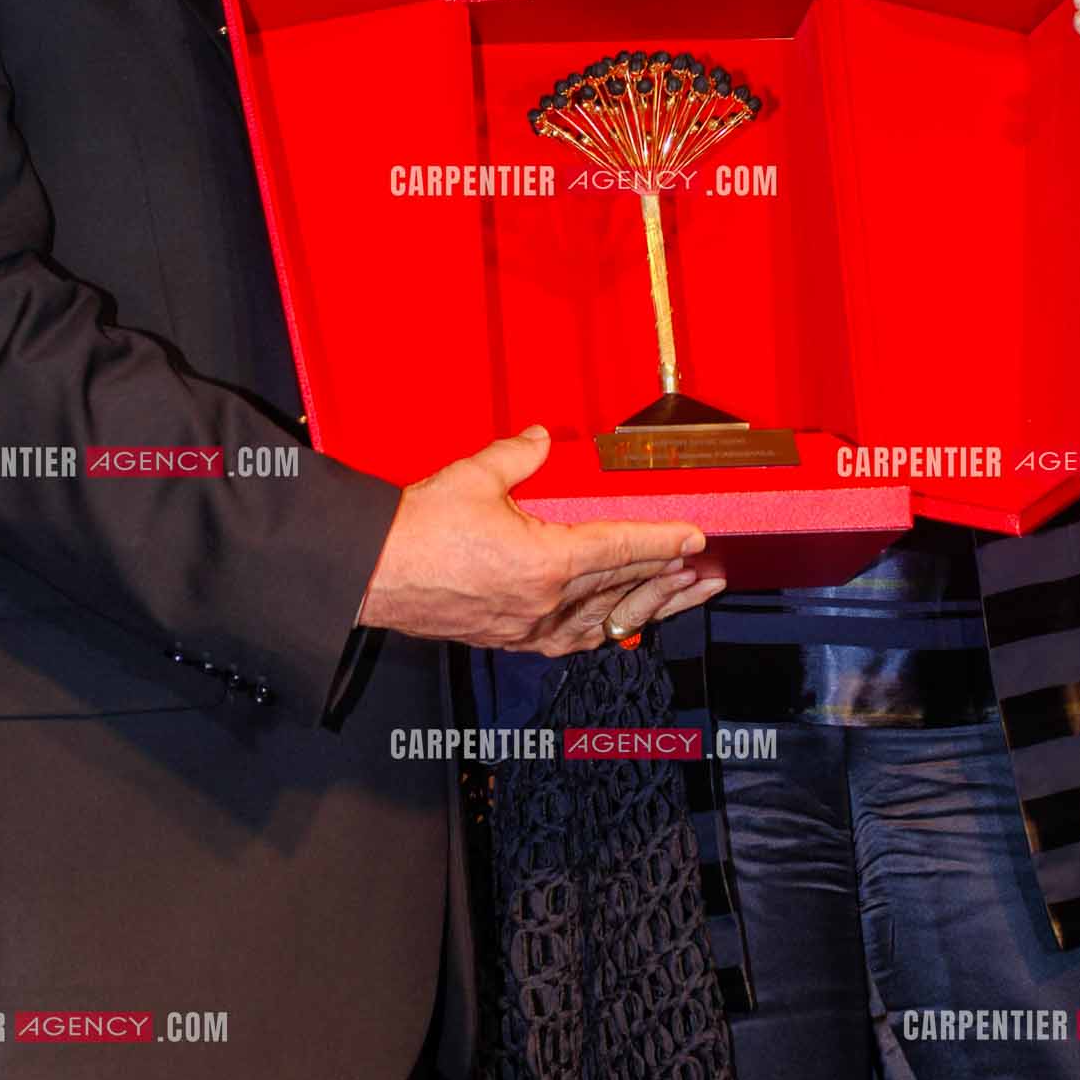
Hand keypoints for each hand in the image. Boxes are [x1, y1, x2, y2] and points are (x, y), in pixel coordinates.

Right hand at [359, 425, 723, 655]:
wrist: (371, 575)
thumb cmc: (416, 531)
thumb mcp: (473, 475)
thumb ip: (517, 455)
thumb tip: (540, 438)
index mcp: (544, 563)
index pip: (620, 549)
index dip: (664, 541)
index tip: (696, 538)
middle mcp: (544, 605)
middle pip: (623, 592)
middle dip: (670, 580)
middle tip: (707, 573)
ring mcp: (528, 628)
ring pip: (605, 623)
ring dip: (648, 608)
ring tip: (681, 597)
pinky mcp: (510, 640)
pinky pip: (572, 640)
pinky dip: (604, 629)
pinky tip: (619, 624)